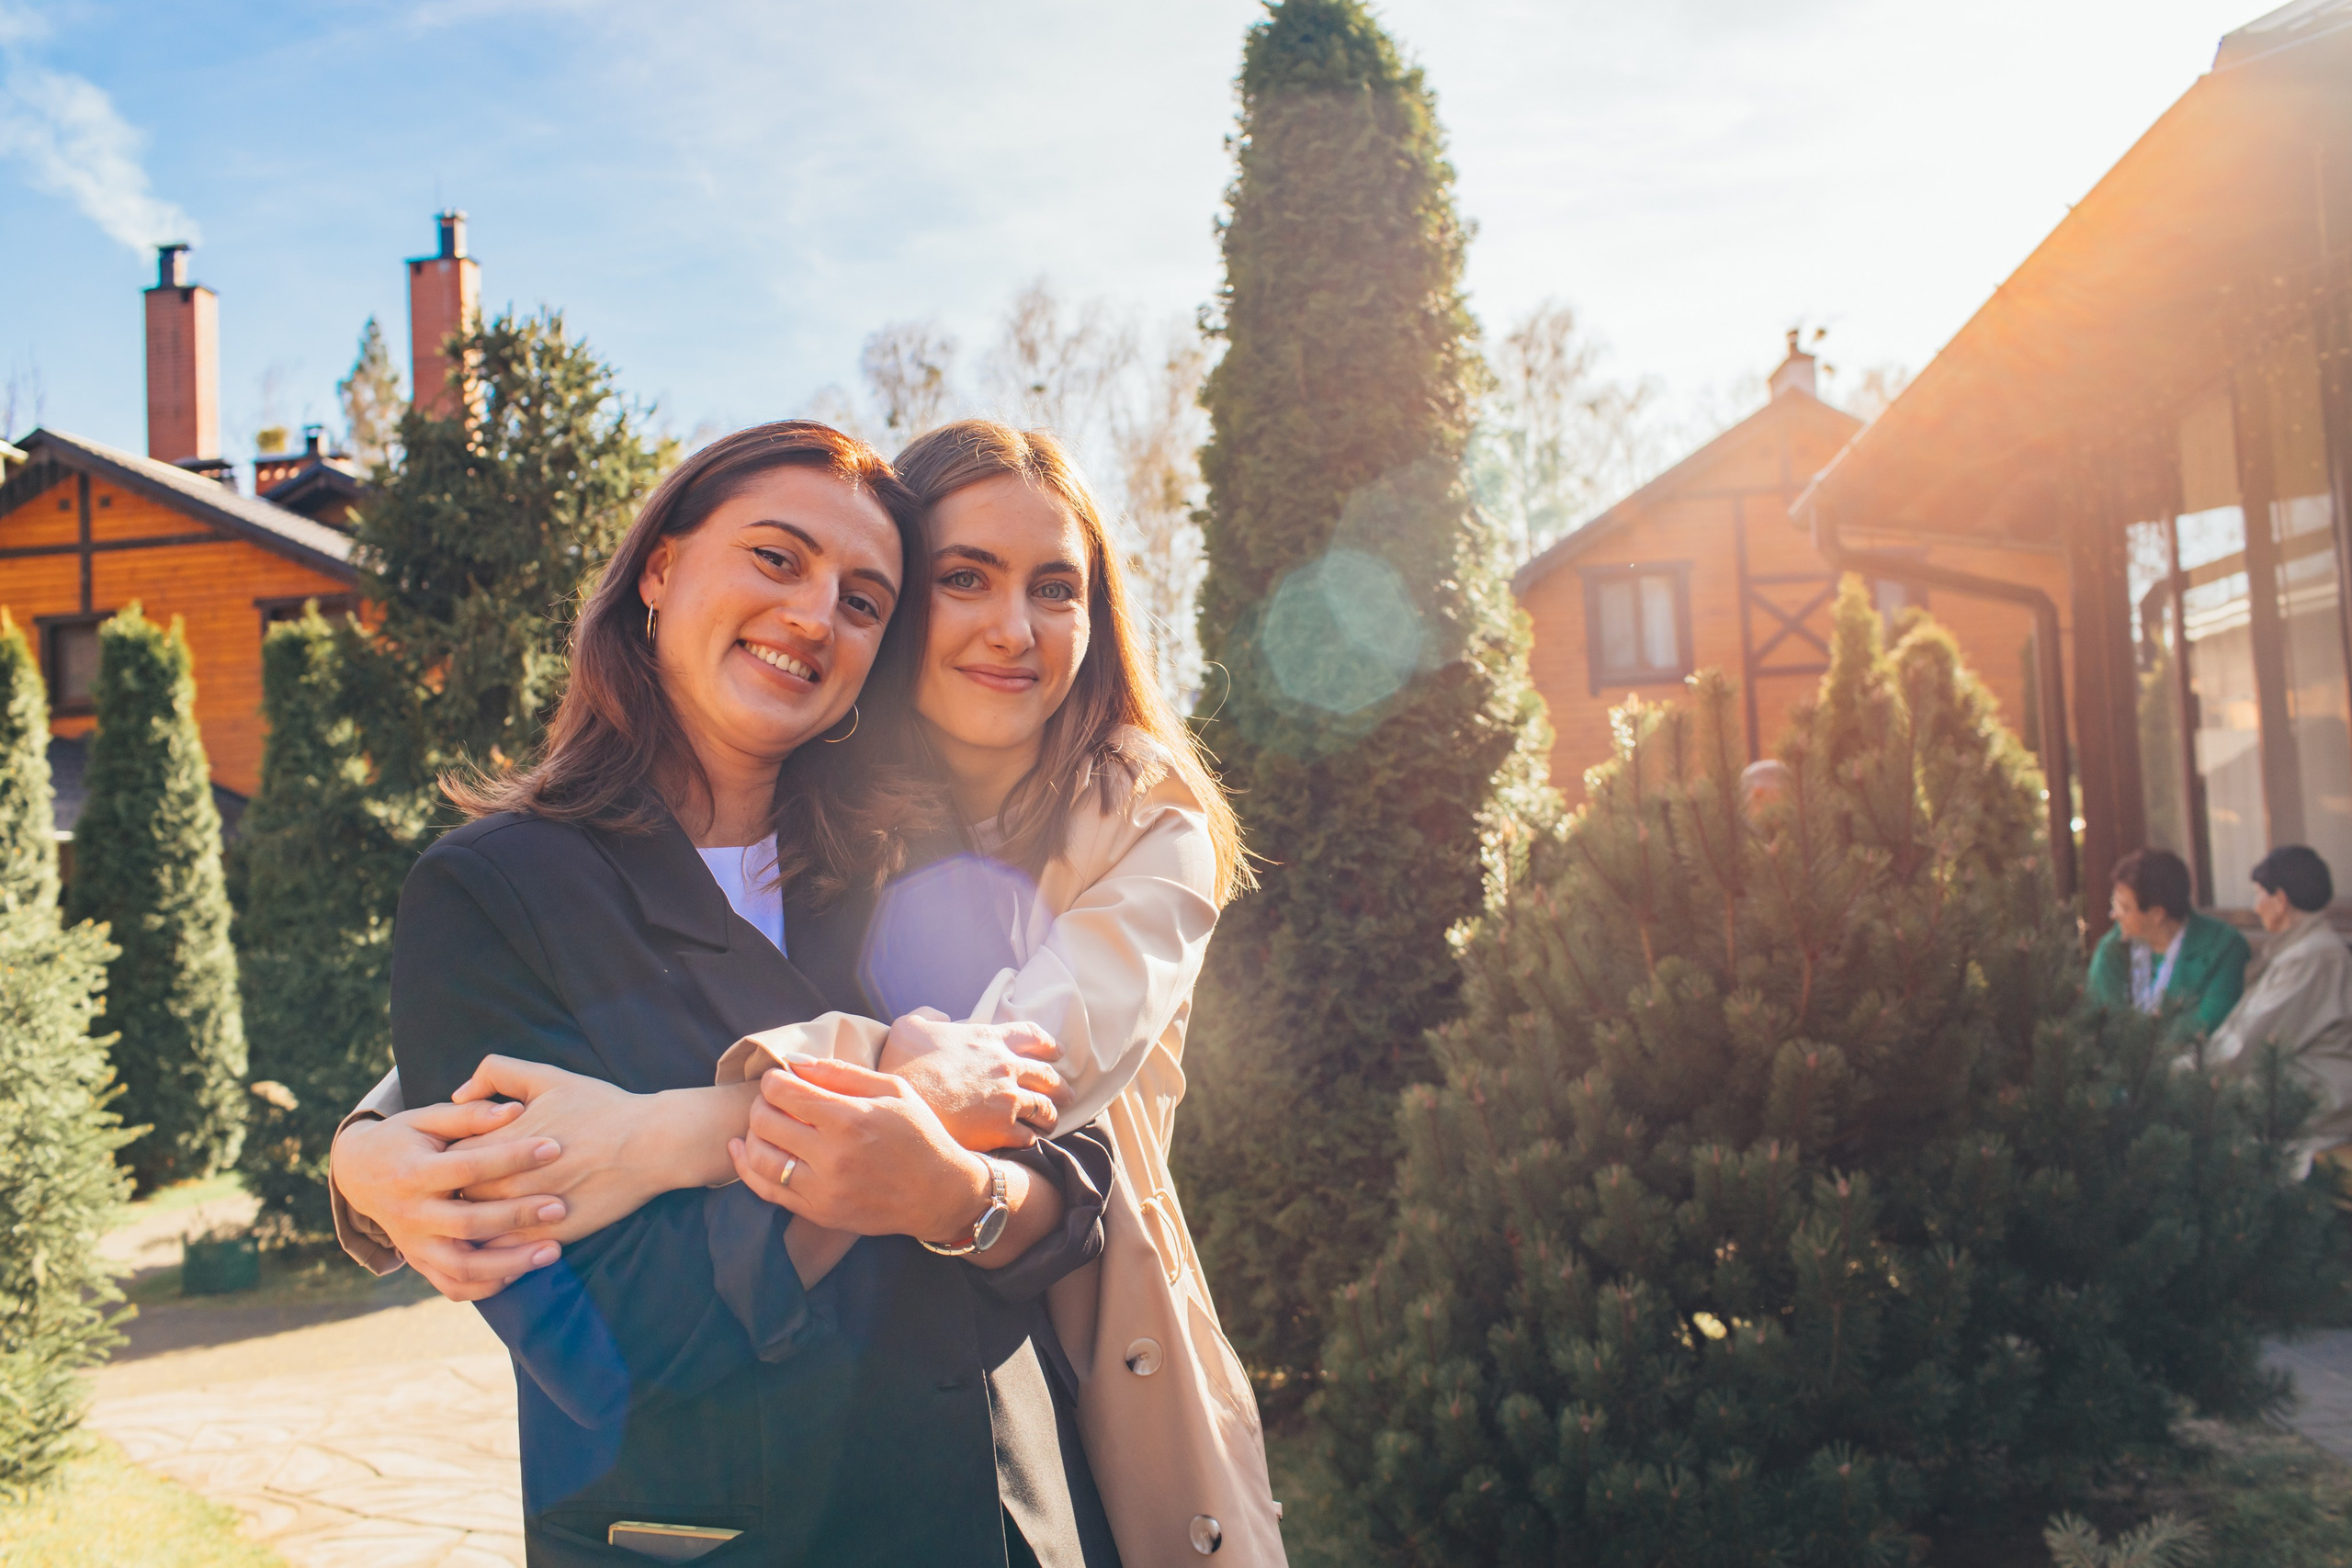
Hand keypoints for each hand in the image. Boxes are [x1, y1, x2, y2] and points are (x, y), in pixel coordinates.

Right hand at [330, 1100, 566, 1301]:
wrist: (358, 1175)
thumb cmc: (404, 1139)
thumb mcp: (427, 1118)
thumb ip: (469, 1115)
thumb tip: (516, 1110)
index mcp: (412, 1173)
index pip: (467, 1168)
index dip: (512, 1157)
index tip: (553, 1147)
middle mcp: (411, 1214)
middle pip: (467, 1223)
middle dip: (516, 1217)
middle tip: (559, 1207)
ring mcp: (414, 1245)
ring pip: (462, 1266)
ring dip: (510, 1263)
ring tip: (553, 1251)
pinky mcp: (419, 1263)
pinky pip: (454, 1286)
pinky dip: (487, 1285)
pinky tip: (522, 1271)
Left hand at [451, 1056, 751, 1241]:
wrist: (651, 1144)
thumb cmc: (602, 1108)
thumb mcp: (549, 1077)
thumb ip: (498, 1072)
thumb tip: (460, 1091)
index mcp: (502, 1141)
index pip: (449, 1159)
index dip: (446, 1159)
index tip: (451, 1159)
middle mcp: (509, 1181)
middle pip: (456, 1196)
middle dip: (451, 1193)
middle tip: (452, 1191)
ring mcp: (529, 1212)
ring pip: (477, 1229)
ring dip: (469, 1224)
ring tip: (467, 1217)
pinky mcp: (550, 1235)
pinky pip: (507, 1252)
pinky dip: (495, 1248)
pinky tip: (495, 1239)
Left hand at [730, 1057, 993, 1243]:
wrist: (940, 1193)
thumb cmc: (919, 1134)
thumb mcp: (893, 1090)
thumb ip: (841, 1073)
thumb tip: (794, 1062)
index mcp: (851, 1120)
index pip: (785, 1092)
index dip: (774, 1079)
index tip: (780, 1078)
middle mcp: (833, 1157)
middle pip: (765, 1121)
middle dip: (762, 1102)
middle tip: (775, 1098)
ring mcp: (823, 1190)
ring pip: (759, 1157)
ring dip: (753, 1133)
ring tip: (767, 1123)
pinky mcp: (818, 1212)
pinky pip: (767, 1190)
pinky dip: (747, 1167)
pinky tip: (743, 1149)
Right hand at [877, 1011, 1068, 1150]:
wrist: (903, 1099)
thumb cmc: (903, 1062)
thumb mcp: (911, 1025)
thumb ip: (930, 1016)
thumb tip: (942, 1018)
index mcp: (990, 1039)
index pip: (1032, 1036)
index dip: (1048, 1045)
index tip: (1057, 1053)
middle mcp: (1007, 1067)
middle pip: (1047, 1076)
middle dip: (1059, 1085)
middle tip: (1066, 1094)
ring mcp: (1008, 1099)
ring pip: (1044, 1108)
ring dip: (1050, 1116)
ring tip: (1051, 1122)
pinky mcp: (1002, 1129)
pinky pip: (1029, 1136)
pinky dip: (1031, 1139)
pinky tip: (1028, 1142)